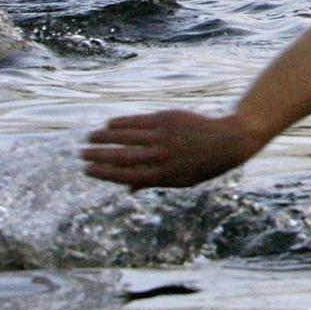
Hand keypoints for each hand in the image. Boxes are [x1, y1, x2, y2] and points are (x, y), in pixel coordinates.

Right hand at [81, 110, 261, 190]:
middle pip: (121, 156)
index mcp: (161, 176)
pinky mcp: (167, 119)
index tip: (87, 170)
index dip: (103, 173)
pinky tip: (110, 124)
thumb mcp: (180, 181)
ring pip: (126, 136)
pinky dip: (122, 123)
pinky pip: (139, 121)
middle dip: (98, 155)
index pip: (124, 176)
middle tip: (82, 154)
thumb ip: (153, 183)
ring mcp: (163, 136)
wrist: (228, 141)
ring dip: (105, 137)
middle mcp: (160, 156)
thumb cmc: (202, 165)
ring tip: (91, 138)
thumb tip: (127, 189)